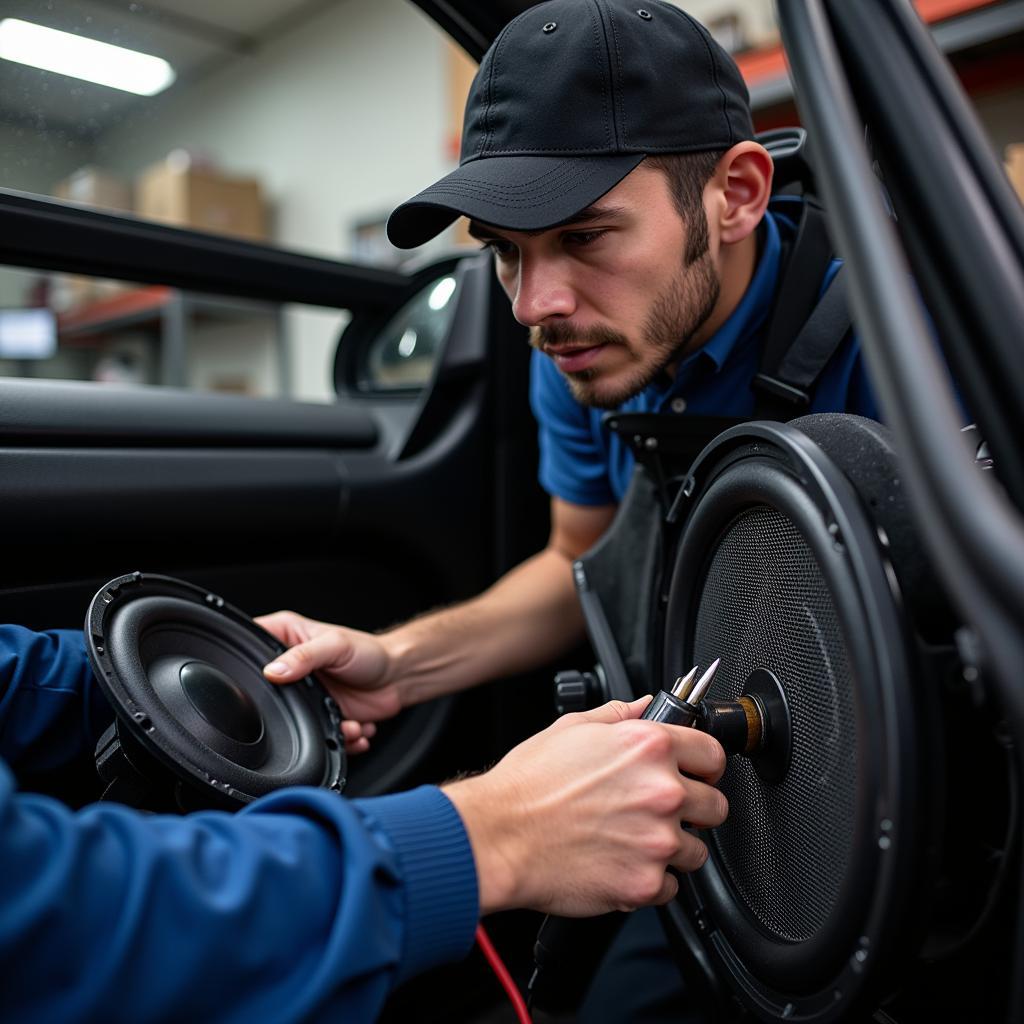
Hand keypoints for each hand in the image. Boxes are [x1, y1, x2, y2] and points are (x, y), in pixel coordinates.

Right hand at [256, 610, 399, 753]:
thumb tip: (273, 670)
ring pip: (291, 722)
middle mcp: (291, 668)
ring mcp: (303, 695)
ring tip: (344, 721)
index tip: (261, 676)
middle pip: (265, 691)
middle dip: (289, 707)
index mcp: (286, 638)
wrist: (398, 677)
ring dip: (320, 729)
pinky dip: (338, 739)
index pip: (251, 643)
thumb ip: (304, 657)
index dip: (245, 660)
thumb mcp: (335, 645)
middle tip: (314, 705)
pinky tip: (353, 727)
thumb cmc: (370, 653)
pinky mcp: (318, 717)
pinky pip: (316, 737)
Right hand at [443, 697, 727, 916]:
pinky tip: (620, 863)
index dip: (703, 765)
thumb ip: (620, 715)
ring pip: (696, 851)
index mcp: (648, 748)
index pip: (713, 754)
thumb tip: (646, 707)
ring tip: (633, 841)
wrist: (499, 836)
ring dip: (672, 848)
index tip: (696, 774)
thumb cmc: (528, 784)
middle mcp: (662, 792)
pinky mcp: (645, 883)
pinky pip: (670, 886)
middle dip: (693, 810)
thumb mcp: (572, 728)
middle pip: (715, 807)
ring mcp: (657, 841)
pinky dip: (650, 880)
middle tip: (659, 812)